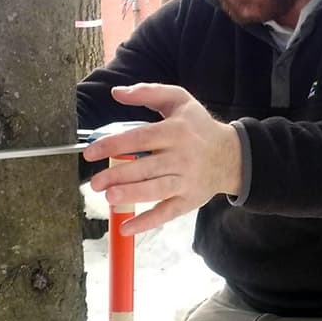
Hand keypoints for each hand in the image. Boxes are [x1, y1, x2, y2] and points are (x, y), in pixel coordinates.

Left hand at [83, 83, 241, 235]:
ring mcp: (185, 181)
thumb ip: (147, 92)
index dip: (113, 145)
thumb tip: (116, 92)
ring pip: (156, 190)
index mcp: (175, 131)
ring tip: (109, 197)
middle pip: (145, 167)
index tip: (90, 152)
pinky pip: (167, 213)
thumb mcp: (178, 100)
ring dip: (132, 195)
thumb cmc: (198, 126)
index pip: (139, 138)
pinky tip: (127, 228)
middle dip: (118, 175)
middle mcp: (181, 157)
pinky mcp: (188, 200)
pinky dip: (147, 223)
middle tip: (94, 182)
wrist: (231, 155)